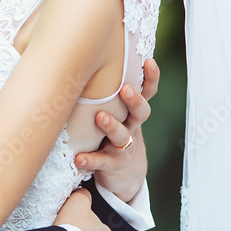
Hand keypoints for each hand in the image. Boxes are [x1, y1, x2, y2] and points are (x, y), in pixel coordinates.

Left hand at [74, 59, 158, 201]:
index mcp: (133, 113)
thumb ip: (111, 92)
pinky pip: (102, 162)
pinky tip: (79, 158)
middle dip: (134, 101)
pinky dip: (90, 160)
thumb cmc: (117, 133)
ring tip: (100, 117)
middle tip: (126, 89)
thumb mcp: (120, 114)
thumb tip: (94, 55)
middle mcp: (132, 128)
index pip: (147, 93)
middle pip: (141, 113)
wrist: (125, 175)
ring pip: (122, 137)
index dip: (151, 78)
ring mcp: (124, 148)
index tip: (149, 61)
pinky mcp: (112, 165)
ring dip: (112, 126)